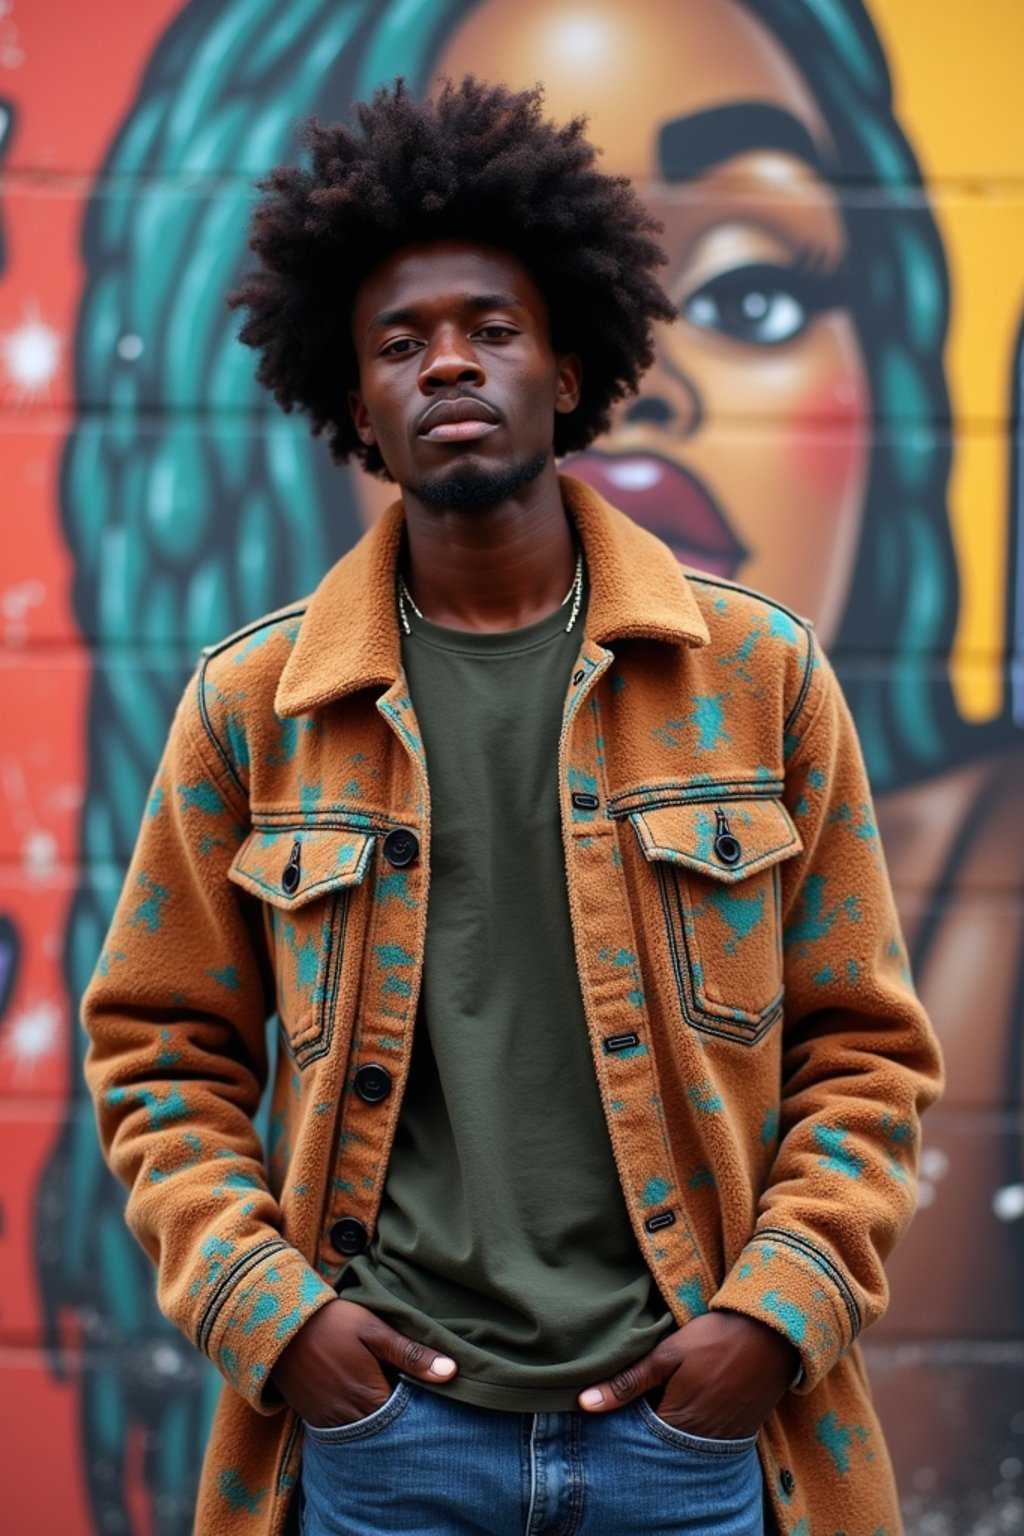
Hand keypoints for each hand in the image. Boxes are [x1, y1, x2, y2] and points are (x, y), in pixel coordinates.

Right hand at [271, 1298, 456, 1428]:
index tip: (427, 1393)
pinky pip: (343, 1431)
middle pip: (386, 1429)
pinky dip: (356, 1420)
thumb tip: (452, 1372)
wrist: (278, 1324)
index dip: (419, 1407)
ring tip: (388, 1396)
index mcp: (370, 1397)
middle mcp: (349, 1419)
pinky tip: (363, 1399)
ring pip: (365, 1432)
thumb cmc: (332, 1322)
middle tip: (409, 1395)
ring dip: (378, 1420)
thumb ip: (411, 1354)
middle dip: (400, 1418)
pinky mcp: (314, 1419)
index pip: (406, 1418)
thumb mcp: (374, 1331)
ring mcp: (329, 1422)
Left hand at [577, 1310, 797, 1438]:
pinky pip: (707, 1438)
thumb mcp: (667, 1355)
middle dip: (648, 1427)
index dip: (626, 1424)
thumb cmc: (715, 1338)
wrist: (772, 1332)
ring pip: (684, 1442)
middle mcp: (702, 1443)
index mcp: (679, 1425)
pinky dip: (694, 1425)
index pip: (640, 1440)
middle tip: (639, 1402)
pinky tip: (689, 1401)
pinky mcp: (740, 1431)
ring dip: (671, 1426)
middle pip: (663, 1444)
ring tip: (664, 1399)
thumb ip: (627, 1383)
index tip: (615, 1408)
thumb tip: (585, 1405)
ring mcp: (724, 1440)